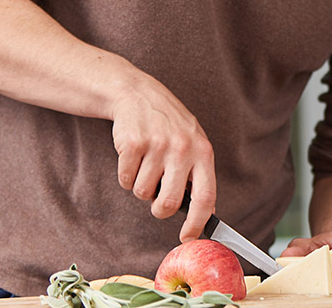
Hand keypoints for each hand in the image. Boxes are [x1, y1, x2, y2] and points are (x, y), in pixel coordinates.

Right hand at [110, 82, 215, 241]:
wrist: (138, 94)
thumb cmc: (169, 125)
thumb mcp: (194, 143)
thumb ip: (199, 174)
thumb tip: (207, 212)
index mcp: (203, 152)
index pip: (206, 197)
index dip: (197, 223)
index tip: (188, 237)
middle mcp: (183, 149)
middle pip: (169, 204)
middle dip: (159, 209)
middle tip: (156, 201)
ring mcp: (157, 146)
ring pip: (143, 193)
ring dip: (140, 186)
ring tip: (146, 163)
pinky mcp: (133, 144)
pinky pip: (125, 180)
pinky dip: (125, 175)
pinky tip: (133, 156)